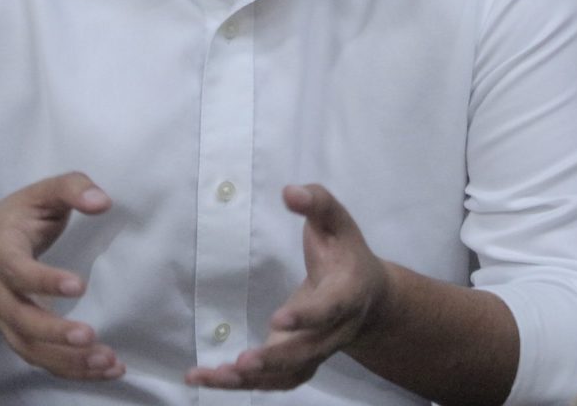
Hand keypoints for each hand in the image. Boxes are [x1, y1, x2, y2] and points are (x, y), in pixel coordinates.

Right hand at [0, 172, 124, 380]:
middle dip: (53, 332)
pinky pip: (39, 359)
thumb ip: (70, 189)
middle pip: (19, 319)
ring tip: (106, 360)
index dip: (43, 281)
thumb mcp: (38, 194)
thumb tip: (102, 201)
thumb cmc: (14, 220)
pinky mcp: (16, 334)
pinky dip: (70, 369)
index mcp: (0, 251)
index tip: (78, 285)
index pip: (16, 271)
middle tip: (88, 336)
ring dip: (66, 360)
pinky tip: (105, 369)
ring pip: (28, 347)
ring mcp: (3, 318)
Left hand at [185, 183, 388, 390]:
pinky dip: (240, 384)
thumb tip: (289, 192)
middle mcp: (334, 330)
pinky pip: (272, 380)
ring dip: (250, 380)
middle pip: (308, 352)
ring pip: (287, 374)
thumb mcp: (339, 222)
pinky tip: (206, 377)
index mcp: (348, 293)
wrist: (371, 297)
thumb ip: (318, 203)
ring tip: (211, 375)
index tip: (279, 319)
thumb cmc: (347, 252)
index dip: (308, 316)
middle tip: (242, 362)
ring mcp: (316, 350)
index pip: (330, 308)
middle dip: (275, 359)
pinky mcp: (298, 361)